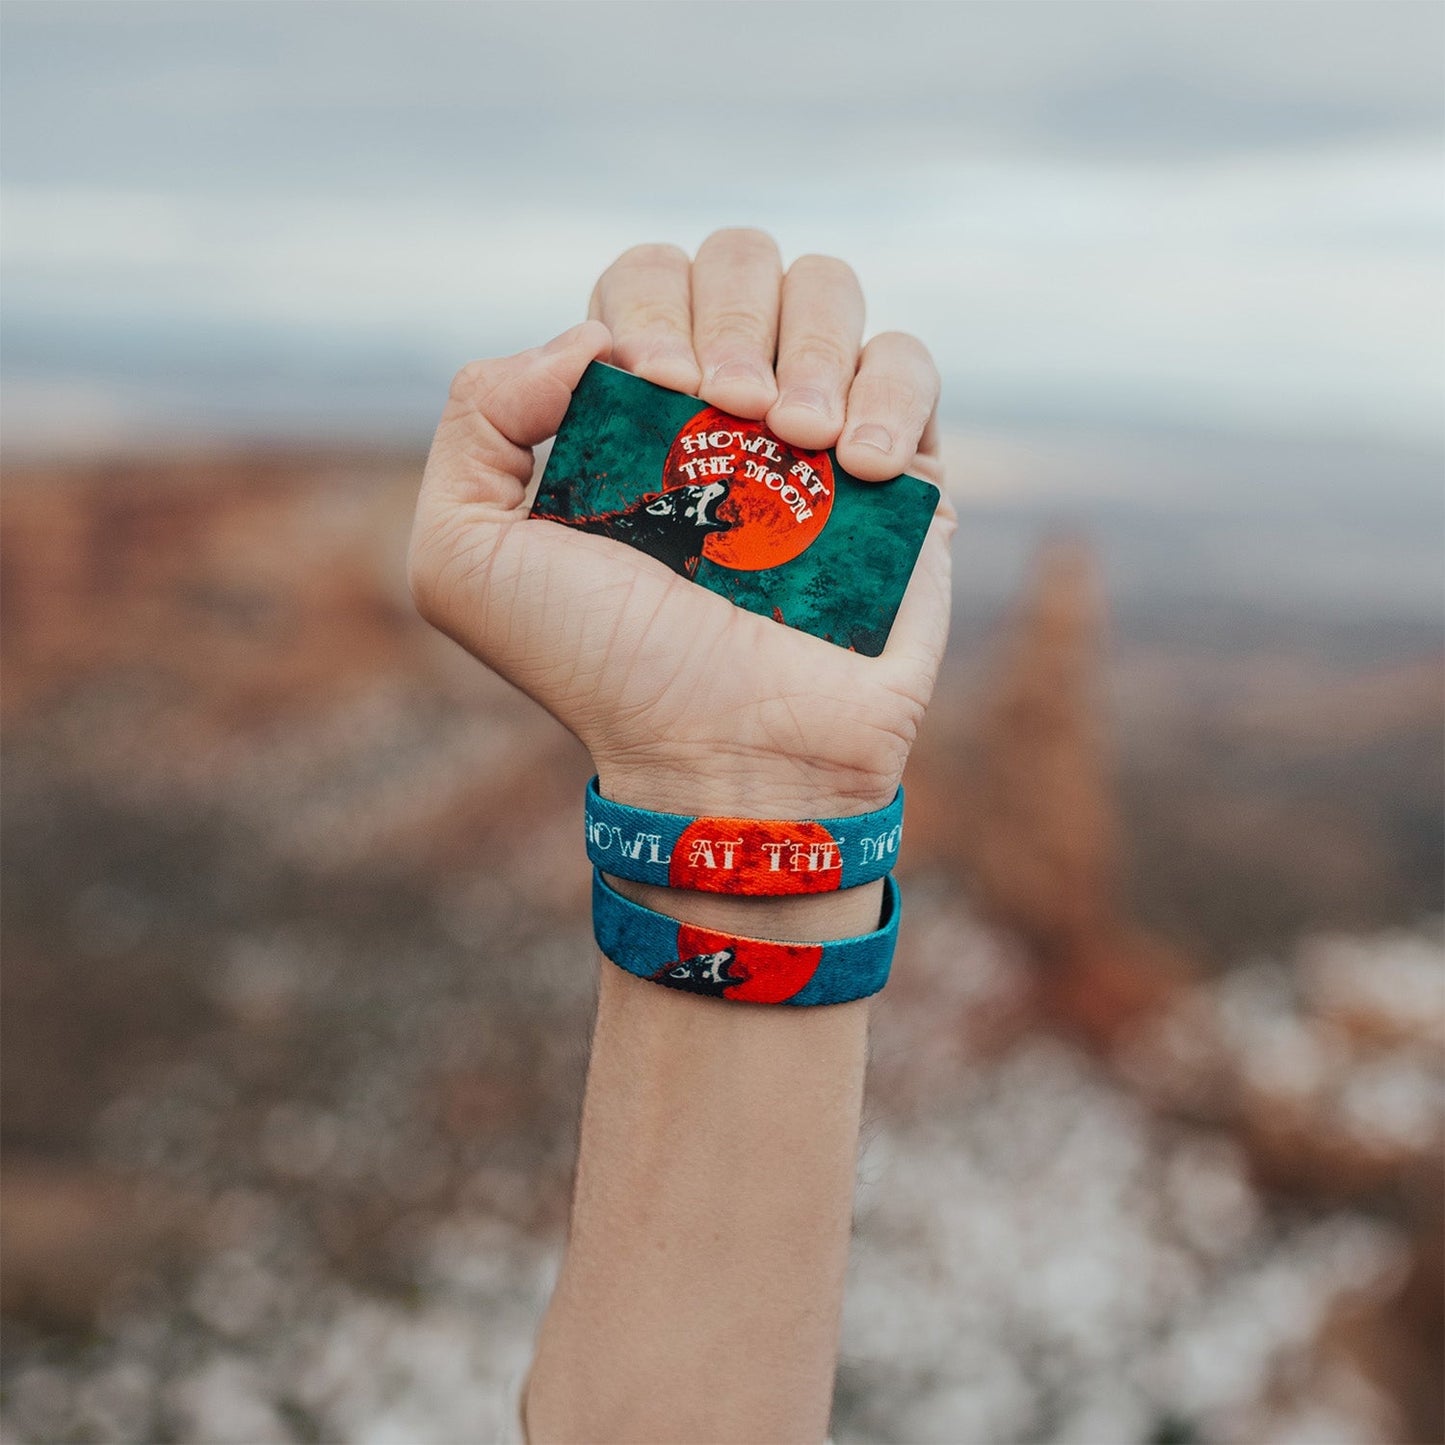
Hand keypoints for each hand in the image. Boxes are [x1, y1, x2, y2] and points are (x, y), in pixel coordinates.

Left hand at [407, 229, 954, 817]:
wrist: (729, 752)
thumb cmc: (601, 666)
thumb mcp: (466, 557)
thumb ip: (475, 418)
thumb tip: (590, 339)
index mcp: (628, 412)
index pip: (645, 279)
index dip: (651, 308)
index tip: (657, 391)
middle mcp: (724, 407)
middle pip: (743, 258)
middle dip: (733, 317)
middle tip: (731, 413)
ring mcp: (816, 432)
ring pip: (831, 289)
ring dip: (812, 347)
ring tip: (796, 440)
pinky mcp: (903, 470)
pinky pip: (912, 364)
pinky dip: (889, 396)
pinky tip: (858, 469)